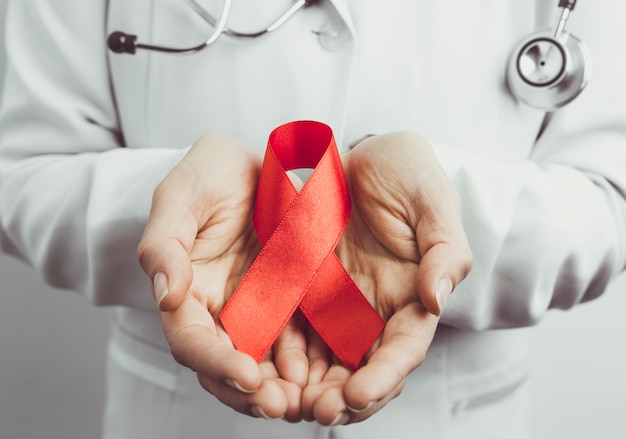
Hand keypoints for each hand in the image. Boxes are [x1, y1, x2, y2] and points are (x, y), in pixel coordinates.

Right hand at [137, 135, 307, 420]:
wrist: (257, 161)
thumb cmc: (210, 174)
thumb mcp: (181, 196)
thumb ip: (165, 242)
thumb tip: (164, 294)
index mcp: (188, 292)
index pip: (192, 341)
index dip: (215, 362)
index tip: (245, 374)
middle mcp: (221, 311)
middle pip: (228, 367)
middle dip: (252, 392)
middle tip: (284, 405)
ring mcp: (259, 310)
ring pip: (266, 364)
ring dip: (284, 388)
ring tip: (309, 402)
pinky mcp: (293, 302)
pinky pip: (302, 341)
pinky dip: (311, 363)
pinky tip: (330, 372)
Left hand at [302, 132, 472, 424]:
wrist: (356, 153)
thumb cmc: (404, 172)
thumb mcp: (432, 199)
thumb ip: (444, 249)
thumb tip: (437, 299)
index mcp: (411, 295)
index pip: (403, 349)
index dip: (384, 376)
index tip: (358, 394)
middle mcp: (373, 310)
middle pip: (362, 369)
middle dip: (343, 398)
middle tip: (317, 411)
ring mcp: (336, 304)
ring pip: (324, 362)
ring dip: (307, 389)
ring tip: (283, 403)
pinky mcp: (303, 292)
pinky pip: (289, 332)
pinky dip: (279, 358)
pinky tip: (261, 369)